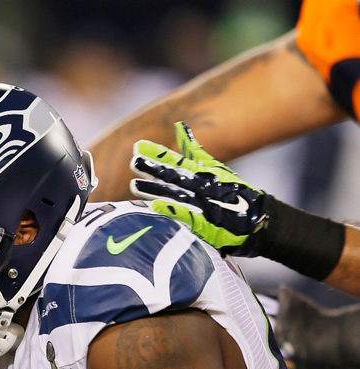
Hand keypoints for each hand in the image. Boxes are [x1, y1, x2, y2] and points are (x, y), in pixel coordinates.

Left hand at [131, 121, 267, 255]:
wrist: (255, 218)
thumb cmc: (231, 190)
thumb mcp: (212, 166)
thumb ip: (194, 149)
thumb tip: (179, 126)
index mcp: (202, 172)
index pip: (176, 160)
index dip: (158, 153)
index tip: (138, 146)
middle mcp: (201, 184)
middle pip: (174, 175)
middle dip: (154, 169)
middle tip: (134, 162)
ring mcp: (203, 202)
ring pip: (175, 194)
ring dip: (155, 190)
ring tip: (135, 185)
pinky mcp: (205, 220)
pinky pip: (186, 214)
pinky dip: (172, 210)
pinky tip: (155, 207)